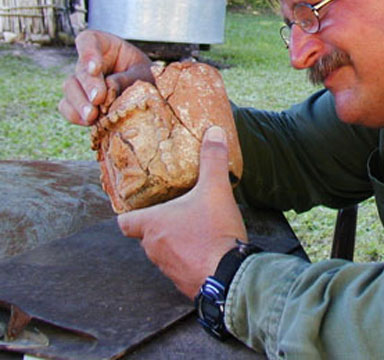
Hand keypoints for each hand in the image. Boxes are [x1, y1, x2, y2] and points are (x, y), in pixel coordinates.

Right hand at [58, 29, 153, 125]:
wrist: (150, 96)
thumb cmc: (148, 78)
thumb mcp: (145, 74)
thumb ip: (128, 78)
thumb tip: (108, 87)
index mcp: (105, 46)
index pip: (88, 41)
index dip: (88, 54)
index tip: (95, 68)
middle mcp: (88, 63)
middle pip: (80, 69)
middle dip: (89, 84)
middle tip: (98, 98)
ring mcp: (81, 82)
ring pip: (70, 88)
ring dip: (80, 102)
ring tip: (93, 115)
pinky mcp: (78, 102)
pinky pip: (67, 107)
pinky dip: (75, 115)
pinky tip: (89, 122)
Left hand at [118, 126, 247, 298]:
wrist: (229, 275)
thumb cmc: (213, 232)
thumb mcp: (216, 190)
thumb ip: (213, 160)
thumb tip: (214, 132)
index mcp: (152, 225)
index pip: (124, 222)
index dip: (130, 213)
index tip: (141, 206)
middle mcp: (153, 248)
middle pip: (146, 235)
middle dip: (160, 224)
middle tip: (178, 210)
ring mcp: (167, 268)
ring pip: (163, 251)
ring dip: (175, 241)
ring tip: (196, 228)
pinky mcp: (184, 282)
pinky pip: (181, 267)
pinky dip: (189, 257)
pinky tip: (208, 247)